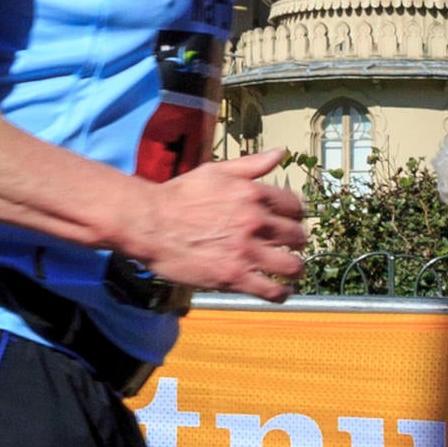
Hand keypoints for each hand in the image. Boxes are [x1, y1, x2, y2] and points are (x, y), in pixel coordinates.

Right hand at [128, 152, 307, 300]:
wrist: (149, 223)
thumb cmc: (178, 196)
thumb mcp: (216, 171)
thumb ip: (251, 164)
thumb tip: (280, 153)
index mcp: (253, 194)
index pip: (295, 207)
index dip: (296, 216)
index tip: (290, 222)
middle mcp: (255, 222)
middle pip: (298, 236)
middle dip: (296, 242)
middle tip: (289, 247)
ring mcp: (246, 251)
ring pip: (292, 266)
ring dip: (295, 270)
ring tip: (290, 271)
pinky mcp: (234, 277)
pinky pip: (272, 290)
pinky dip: (281, 293)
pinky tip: (280, 291)